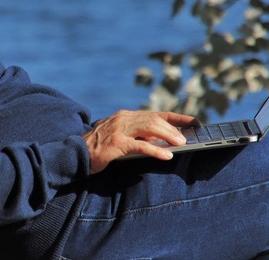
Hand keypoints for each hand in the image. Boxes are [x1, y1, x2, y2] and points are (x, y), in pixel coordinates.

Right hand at [81, 110, 199, 173]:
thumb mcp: (119, 137)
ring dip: (168, 136)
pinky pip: (140, 146)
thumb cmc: (98, 147)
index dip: (176, 117)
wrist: (75, 153)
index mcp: (125, 116)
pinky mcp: (116, 143)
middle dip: (174, 127)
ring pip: (149, 128)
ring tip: (181, 143)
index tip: (193, 121)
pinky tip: (166, 155)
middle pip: (155, 119)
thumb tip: (160, 140)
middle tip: (187, 136)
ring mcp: (119, 129)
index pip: (156, 114)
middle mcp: (123, 119)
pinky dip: (155, 150)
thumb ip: (136, 136)